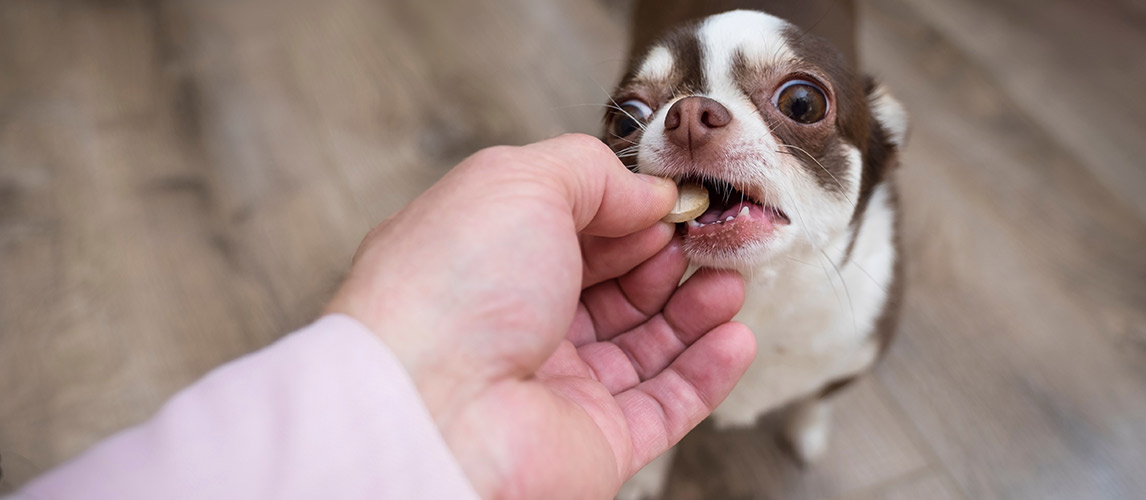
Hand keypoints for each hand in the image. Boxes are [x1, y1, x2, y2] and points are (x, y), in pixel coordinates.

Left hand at [326, 134, 755, 498]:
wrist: (431, 412)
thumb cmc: (448, 294)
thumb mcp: (519, 183)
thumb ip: (591, 172)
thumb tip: (647, 191)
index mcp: (487, 262)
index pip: (572, 232)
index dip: (626, 213)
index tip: (672, 199)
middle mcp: (516, 326)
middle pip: (612, 290)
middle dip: (665, 260)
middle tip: (706, 238)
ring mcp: (555, 388)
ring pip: (644, 348)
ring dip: (694, 312)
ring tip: (727, 282)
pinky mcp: (593, 442)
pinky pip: (664, 406)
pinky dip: (706, 373)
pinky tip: (732, 337)